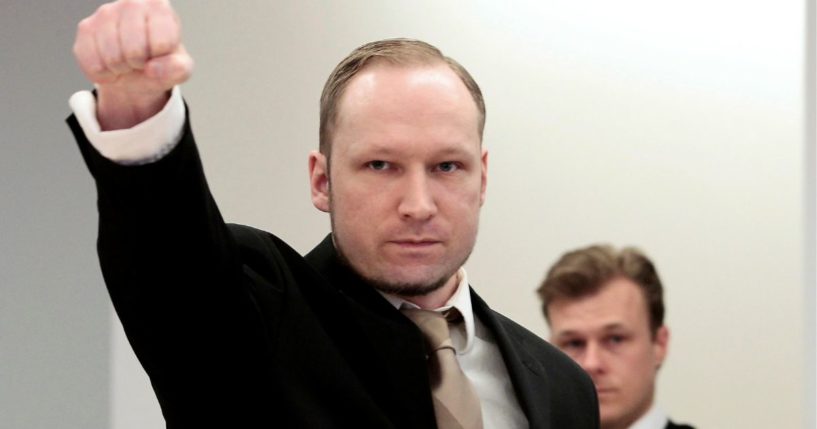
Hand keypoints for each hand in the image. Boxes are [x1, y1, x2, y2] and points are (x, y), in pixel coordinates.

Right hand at [73, 0, 193, 129]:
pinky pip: (92, 64)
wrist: (136, 67)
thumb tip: (152, 69)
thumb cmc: (161, 61)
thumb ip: (178, 69)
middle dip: (139, 64)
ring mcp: (106, 13)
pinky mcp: (86, 28)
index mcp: (160, 7)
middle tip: (141, 60)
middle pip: (134, 51)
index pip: (162, 44)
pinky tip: (110, 64)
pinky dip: (103, 73)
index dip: (160, 58)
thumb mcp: (180, 68)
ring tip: (127, 61)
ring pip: (112, 58)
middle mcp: (132, 3)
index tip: (159, 53)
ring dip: (121, 69)